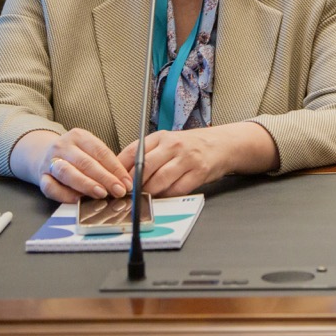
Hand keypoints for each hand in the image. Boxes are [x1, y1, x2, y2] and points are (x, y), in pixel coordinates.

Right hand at [18, 128, 131, 203]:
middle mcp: (63, 146)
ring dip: (86, 184)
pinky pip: (51, 187)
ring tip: (101, 194)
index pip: (100, 151)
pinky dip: (64, 195)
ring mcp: (50, 161)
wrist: (41, 154)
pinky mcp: (41, 177)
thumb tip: (124, 182)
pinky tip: (78, 200)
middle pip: (86, 162)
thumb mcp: (88, 150)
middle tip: (118, 190)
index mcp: (79, 136)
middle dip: (105, 178)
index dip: (116, 168)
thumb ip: (104, 163)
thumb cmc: (74, 155)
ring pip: (68, 173)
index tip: (126, 182)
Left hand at [117, 122, 277, 196]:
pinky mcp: (199, 173)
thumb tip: (121, 173)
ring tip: (143, 198)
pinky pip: (178, 189)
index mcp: (161, 137)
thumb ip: (146, 154)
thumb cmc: (189, 146)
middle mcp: (173, 145)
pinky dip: (168, 196)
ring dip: (149, 192)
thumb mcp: (166, 143)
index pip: (133, 152)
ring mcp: (187, 159)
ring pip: (160, 180)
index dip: (121, 170)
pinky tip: (163, 197)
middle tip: (127, 195)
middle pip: (145, 167)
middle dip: (133, 184)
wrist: (220, 144)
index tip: (115, 182)